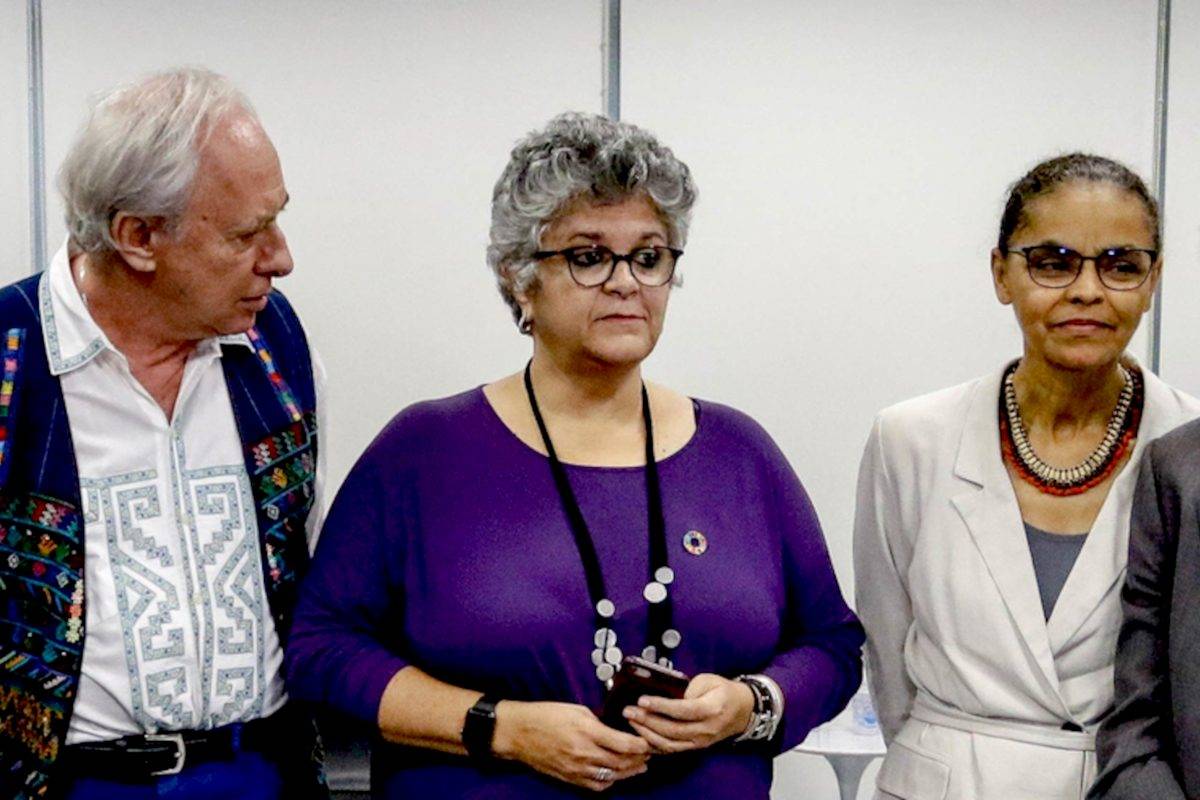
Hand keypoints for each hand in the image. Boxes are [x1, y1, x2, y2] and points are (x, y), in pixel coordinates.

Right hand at [492, 700, 650, 791]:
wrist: (519, 733)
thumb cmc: (545, 716)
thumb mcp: (576, 709)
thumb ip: (598, 721)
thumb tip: (614, 728)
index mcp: (587, 732)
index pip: (624, 744)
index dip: (641, 745)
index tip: (648, 741)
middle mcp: (584, 753)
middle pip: (622, 762)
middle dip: (639, 758)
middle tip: (649, 753)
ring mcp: (577, 769)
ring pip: (613, 775)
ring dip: (629, 771)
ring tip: (639, 766)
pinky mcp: (571, 778)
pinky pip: (597, 785)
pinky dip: (610, 781)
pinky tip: (616, 774)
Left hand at [623, 673, 754, 753]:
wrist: (742, 710)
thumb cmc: (724, 692)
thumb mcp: (708, 680)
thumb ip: (687, 687)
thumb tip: (665, 694)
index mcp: (711, 709)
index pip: (682, 710)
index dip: (660, 706)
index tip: (642, 700)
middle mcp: (706, 729)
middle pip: (672, 729)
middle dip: (647, 721)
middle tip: (630, 711)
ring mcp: (700, 741)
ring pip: (670, 743)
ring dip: (647, 734)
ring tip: (632, 721)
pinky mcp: (695, 747)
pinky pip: (672, 749)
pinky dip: (654, 744)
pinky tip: (641, 735)